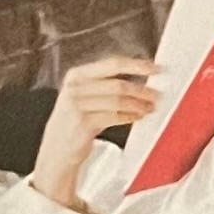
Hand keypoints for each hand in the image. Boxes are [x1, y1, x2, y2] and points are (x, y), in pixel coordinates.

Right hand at [29, 55, 161, 213]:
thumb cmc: (74, 122)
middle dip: (141, 90)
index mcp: (76, 75)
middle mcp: (75, 88)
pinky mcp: (83, 124)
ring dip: (139, 104)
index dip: (137, 65)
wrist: (56, 150)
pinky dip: (130, 116)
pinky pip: (115, 117)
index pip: (112, 64)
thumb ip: (104, 85)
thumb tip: (139, 78)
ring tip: (149, 108)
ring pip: (119, 101)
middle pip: (118, 84)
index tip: (155, 69)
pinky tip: (138, 116)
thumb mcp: (82, 96)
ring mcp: (77, 106)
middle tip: (157, 95)